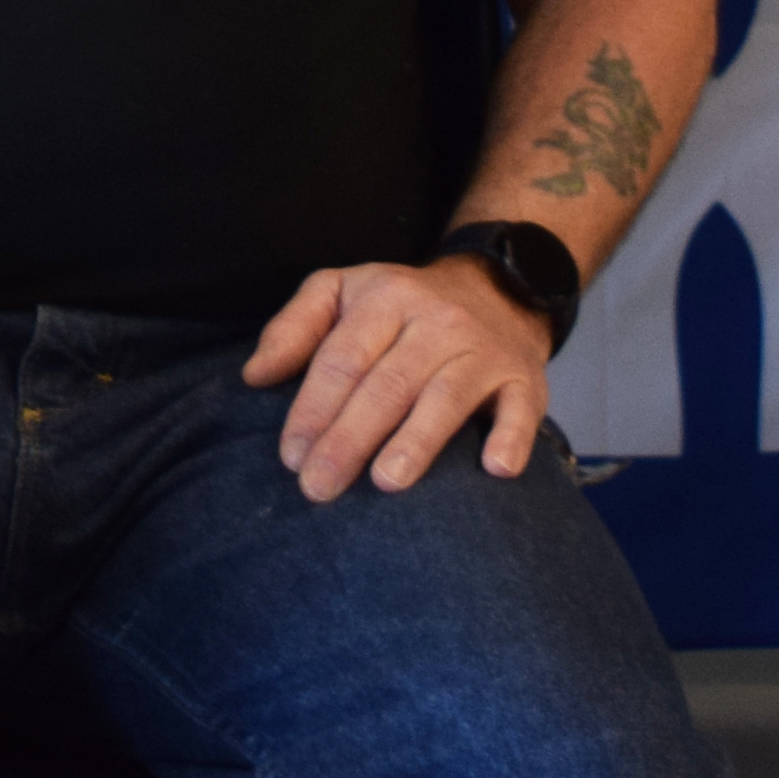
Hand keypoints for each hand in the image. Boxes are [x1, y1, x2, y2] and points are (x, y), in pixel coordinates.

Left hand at [243, 258, 552, 503]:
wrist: (497, 291)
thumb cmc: (402, 305)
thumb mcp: (342, 292)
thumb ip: (294, 329)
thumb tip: (254, 376)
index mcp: (384, 297)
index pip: (342, 359)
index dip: (313, 408)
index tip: (290, 455)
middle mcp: (435, 321)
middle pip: (386, 384)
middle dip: (348, 438)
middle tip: (318, 486)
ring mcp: (482, 351)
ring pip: (445, 397)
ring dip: (416, 441)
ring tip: (385, 482)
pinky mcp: (525, 379)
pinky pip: (522, 410)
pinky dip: (510, 438)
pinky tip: (495, 469)